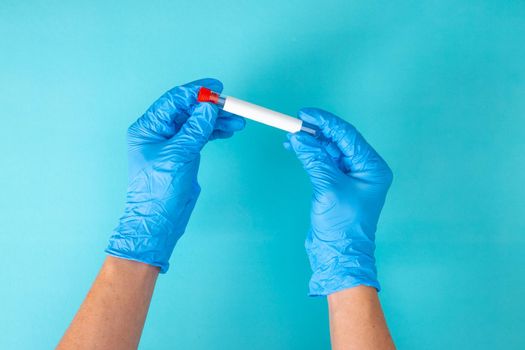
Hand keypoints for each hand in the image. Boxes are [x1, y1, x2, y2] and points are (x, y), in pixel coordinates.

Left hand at [106, 78, 244, 271]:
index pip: (174, 100)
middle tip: (232, 107)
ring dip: (216, 121)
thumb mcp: (179, 155)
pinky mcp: (182, 153)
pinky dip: (213, 132)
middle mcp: (158, 131)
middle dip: (211, 108)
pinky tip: (227, 131)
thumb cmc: (159, 190)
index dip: (196, 91)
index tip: (217, 87)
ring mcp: (170, 142)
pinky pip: (199, 135)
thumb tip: (208, 107)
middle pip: (188, 110)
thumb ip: (195, 128)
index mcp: (148, 127)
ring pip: (196, 122)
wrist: (159, 220)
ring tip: (237, 122)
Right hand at [285, 108, 391, 295]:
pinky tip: (297, 149)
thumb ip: (314, 160)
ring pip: (330, 151)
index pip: (347, 135)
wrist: (339, 254)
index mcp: (372, 167)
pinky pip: (324, 163)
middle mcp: (365, 169)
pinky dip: (311, 156)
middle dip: (316, 132)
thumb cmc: (342, 226)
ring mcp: (351, 177)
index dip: (325, 122)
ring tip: (291, 136)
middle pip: (339, 141)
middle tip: (296, 123)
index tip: (305, 114)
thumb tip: (300, 138)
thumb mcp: (328, 188)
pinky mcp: (338, 185)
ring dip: (311, 143)